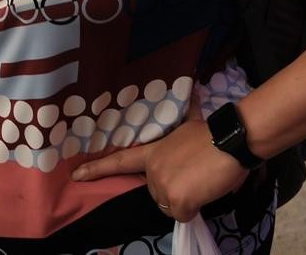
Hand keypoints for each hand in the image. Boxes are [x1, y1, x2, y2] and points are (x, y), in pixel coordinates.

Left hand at [70, 102, 245, 222]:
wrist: (229, 141)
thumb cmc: (213, 134)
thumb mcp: (191, 124)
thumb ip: (184, 119)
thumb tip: (192, 91)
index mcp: (153, 151)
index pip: (120, 160)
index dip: (97, 168)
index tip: (77, 174)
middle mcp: (152, 168)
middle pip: (156, 193)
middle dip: (174, 189)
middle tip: (193, 174)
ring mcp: (161, 183)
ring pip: (170, 205)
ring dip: (186, 199)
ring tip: (200, 180)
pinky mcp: (176, 198)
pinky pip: (183, 214)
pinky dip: (195, 208)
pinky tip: (203, 190)